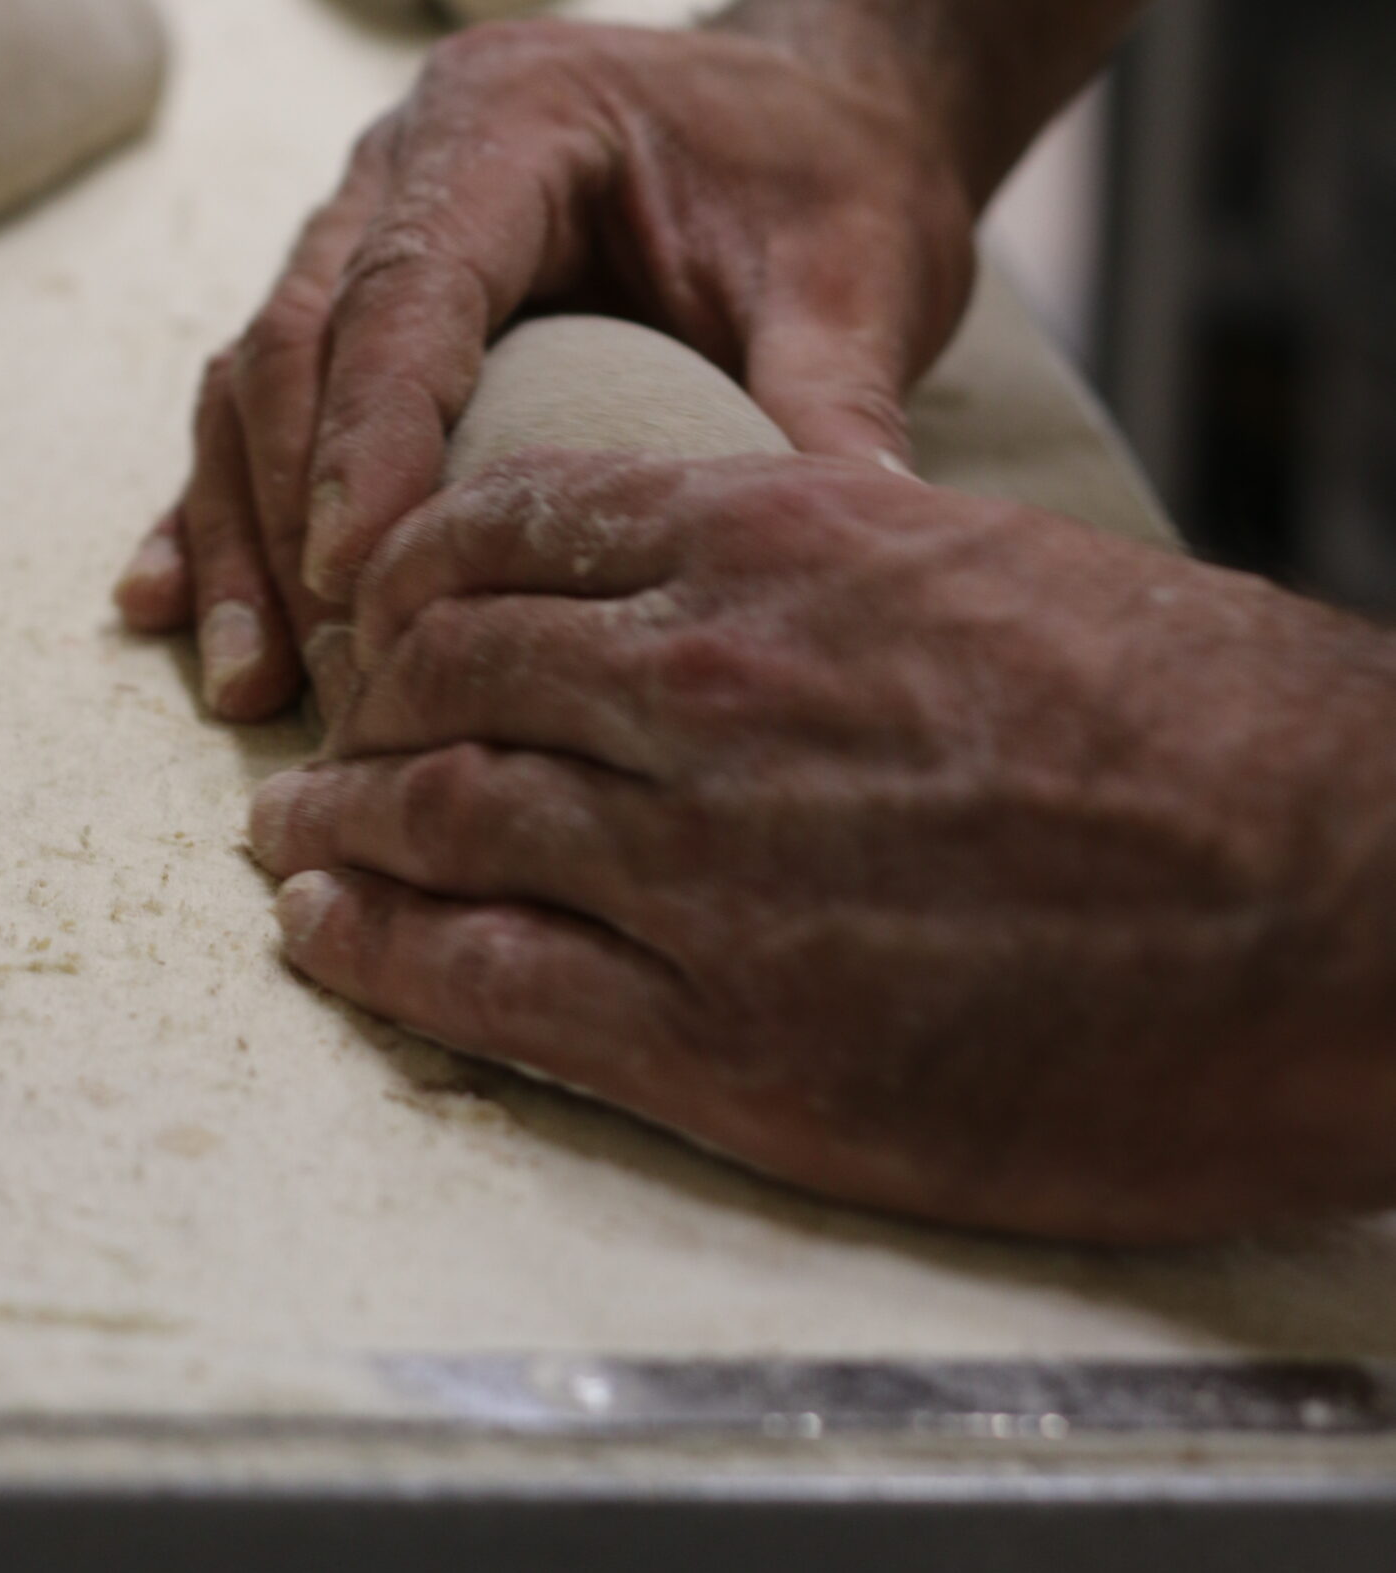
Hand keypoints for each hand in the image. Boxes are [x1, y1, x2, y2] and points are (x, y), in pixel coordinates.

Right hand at [114, 8, 974, 719]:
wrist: (813, 103)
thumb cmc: (828, 173)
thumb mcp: (857, 277)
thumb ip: (833, 405)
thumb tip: (852, 554)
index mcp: (511, 116)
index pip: (405, 291)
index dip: (368, 441)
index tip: (353, 586)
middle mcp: (404, 157)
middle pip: (298, 343)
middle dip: (289, 517)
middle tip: (323, 679)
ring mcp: (365, 217)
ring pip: (257, 380)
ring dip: (241, 533)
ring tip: (251, 689)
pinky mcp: (362, 289)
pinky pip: (268, 400)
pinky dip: (230, 506)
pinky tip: (179, 611)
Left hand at [249, 447, 1395, 1243]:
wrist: (1347, 901)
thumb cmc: (1221, 730)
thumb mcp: (1004, 575)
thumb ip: (844, 579)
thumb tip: (764, 605)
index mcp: (781, 541)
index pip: (516, 524)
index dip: (419, 569)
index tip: (386, 610)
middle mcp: (708, 681)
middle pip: (449, 671)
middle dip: (360, 702)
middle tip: (317, 737)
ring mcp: (702, 866)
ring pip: (438, 820)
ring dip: (335, 829)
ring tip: (284, 845)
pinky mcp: (733, 1047)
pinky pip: (486, 983)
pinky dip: (380, 954)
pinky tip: (328, 945)